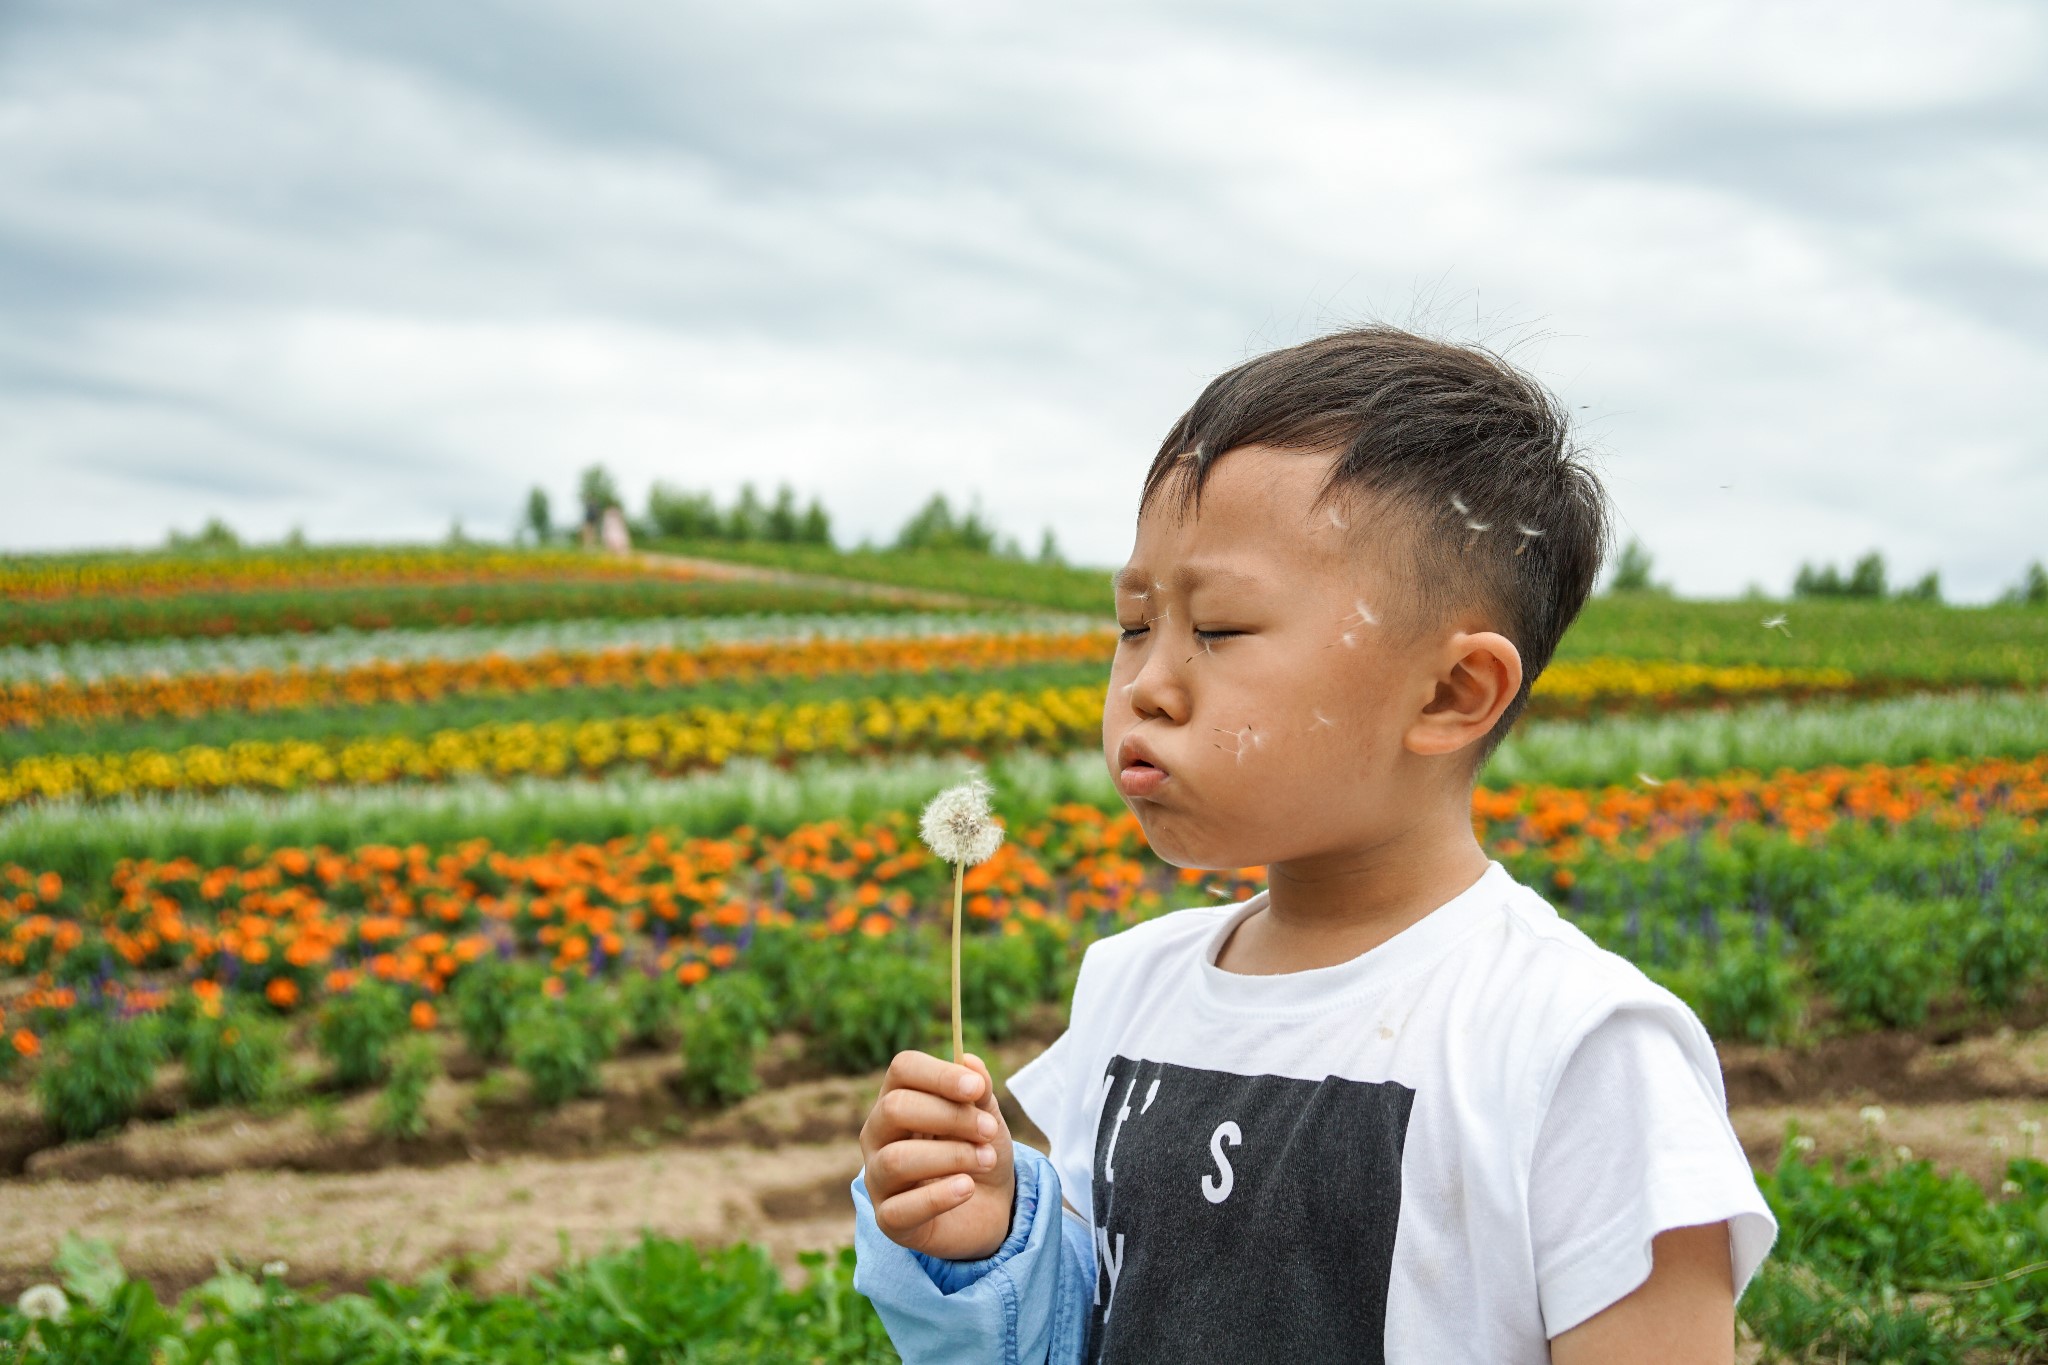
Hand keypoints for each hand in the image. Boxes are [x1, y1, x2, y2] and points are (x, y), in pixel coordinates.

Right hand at [859, 1049, 1015, 1259]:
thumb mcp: (986, 1117)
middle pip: (895, 1108)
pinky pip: (901, 1209)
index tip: (976, 1089)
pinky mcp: (889, 1219)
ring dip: (951, 1156)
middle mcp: (878, 1135)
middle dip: (950, 1116)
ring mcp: (878, 1178)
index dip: (939, 1074)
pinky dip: (940, 1196)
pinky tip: (967, 1188)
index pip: (902, 1070)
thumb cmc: (978, 1150)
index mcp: (898, 1098)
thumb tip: (968, 1061)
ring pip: (897, 1159)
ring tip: (986, 1160)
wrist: (990, 1207)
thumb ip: (978, 1092)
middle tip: (989, 1130)